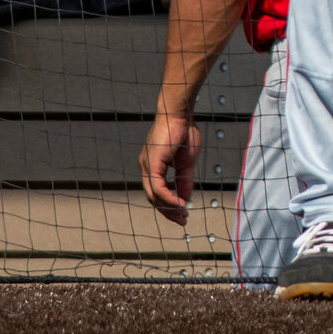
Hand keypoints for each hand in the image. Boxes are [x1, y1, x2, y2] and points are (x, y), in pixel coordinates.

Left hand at [138, 110, 200, 224]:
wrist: (180, 114)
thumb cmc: (184, 132)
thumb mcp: (186, 162)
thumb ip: (185, 180)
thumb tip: (185, 198)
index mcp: (153, 166)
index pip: (157, 192)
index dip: (169, 205)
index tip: (183, 213)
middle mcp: (146, 167)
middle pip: (153, 198)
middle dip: (168, 211)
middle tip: (183, 220)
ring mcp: (146, 166)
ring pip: (154, 196)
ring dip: (169, 208)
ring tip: (183, 215)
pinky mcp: (151, 164)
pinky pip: (158, 188)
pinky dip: (169, 199)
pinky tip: (180, 204)